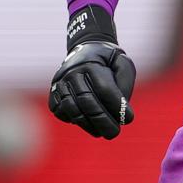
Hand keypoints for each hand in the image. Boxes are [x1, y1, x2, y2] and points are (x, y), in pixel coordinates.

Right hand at [47, 6, 136, 138]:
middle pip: (86, 101)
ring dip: (87, 125)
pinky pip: (59, 110)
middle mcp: (72, 72)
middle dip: (102, 121)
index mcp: (91, 63)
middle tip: (114, 133)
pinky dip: (71, 120)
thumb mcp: (123, 63)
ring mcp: (60, 82)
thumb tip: (121, 109)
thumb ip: (125, 83)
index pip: (104, 88)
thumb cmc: (108, 60)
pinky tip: (86, 123)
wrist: (85, 48)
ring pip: (71, 109)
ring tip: (101, 132)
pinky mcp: (53, 91)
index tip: (128, 119)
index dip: (116, 106)